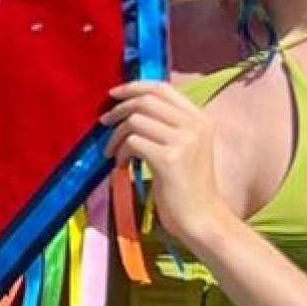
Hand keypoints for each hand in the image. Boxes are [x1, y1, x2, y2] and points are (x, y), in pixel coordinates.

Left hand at [101, 80, 229, 249]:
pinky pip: (132, 142)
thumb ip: (166, 125)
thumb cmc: (187, 187)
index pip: (162, 88)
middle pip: (145, 100)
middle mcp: (195, 125)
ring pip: (135, 120)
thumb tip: (129, 106)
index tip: (113, 95)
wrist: (202, 219)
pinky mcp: (169, 159)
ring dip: (117, 135)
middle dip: (119, 109)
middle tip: (104, 123)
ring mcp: (184, 141)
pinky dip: (121, 152)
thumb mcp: (185, 148)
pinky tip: (122, 165)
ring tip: (115, 153)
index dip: (134, 87)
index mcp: (201, 119)